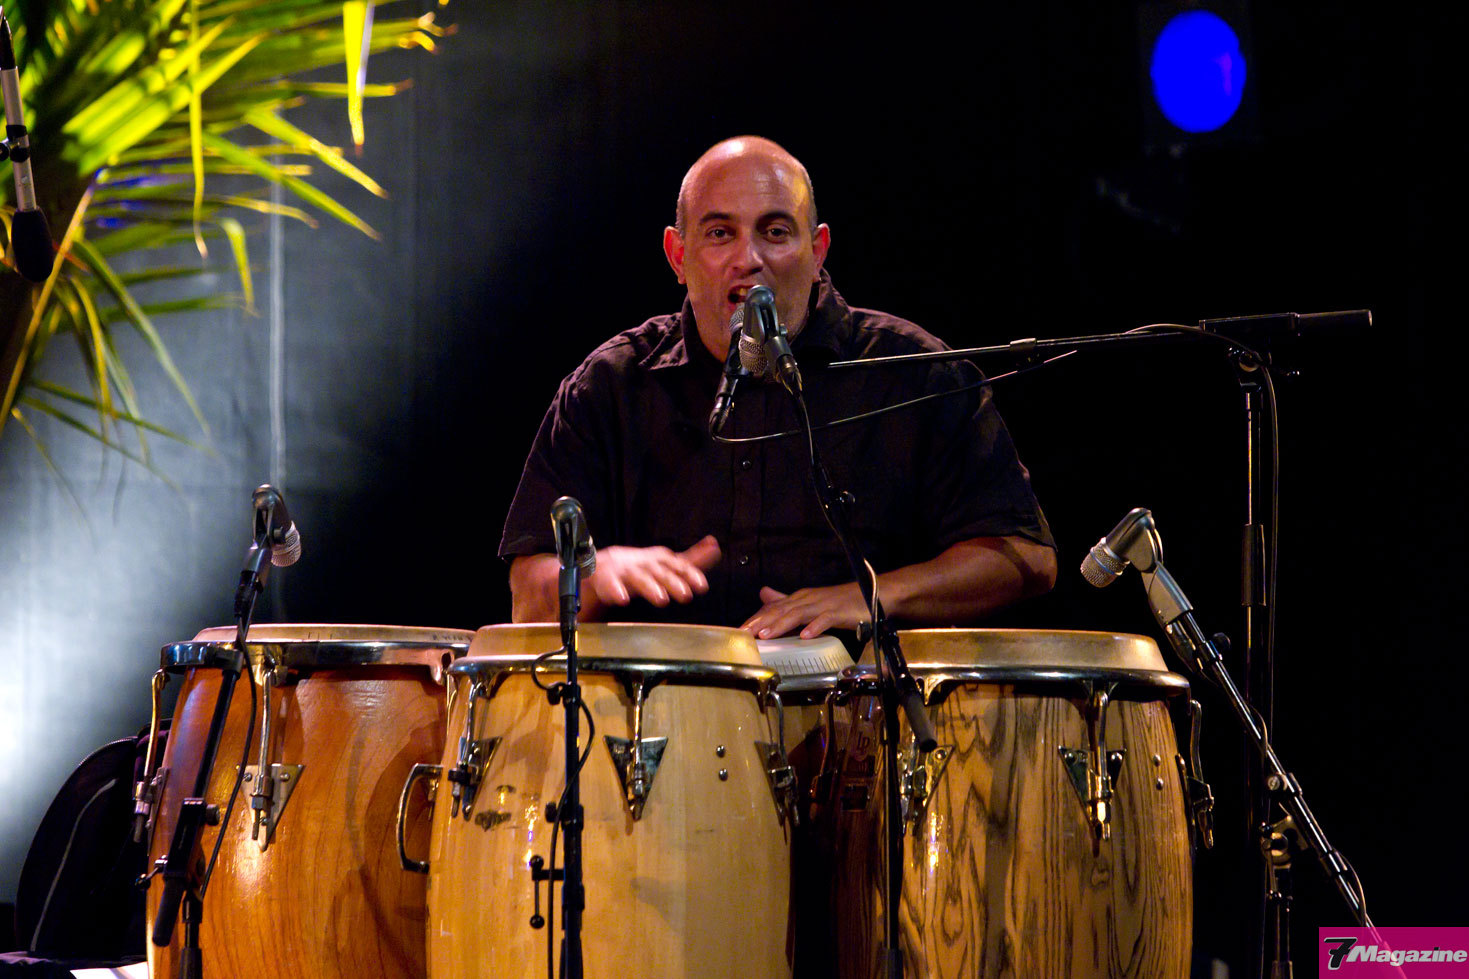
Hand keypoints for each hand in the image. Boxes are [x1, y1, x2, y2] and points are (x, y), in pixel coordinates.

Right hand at [587, 535, 721, 608]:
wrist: (602, 565)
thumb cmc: (641, 567)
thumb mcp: (667, 563)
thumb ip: (691, 559)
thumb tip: (715, 546)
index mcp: (659, 559)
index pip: (677, 564)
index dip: (690, 574)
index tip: (702, 586)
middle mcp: (644, 563)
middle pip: (660, 571)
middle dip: (673, 582)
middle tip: (685, 595)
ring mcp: (624, 570)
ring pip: (638, 577)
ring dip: (650, 587)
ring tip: (661, 599)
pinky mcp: (606, 579)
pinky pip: (609, 584)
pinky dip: (615, 590)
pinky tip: (622, 598)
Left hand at [741, 583, 867, 638]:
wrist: (873, 593)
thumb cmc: (840, 601)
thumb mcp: (810, 601)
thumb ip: (787, 601)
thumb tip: (764, 594)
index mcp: (800, 598)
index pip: (773, 608)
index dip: (755, 619)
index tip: (738, 631)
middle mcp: (808, 599)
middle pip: (781, 610)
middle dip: (761, 622)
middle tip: (743, 633)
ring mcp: (823, 605)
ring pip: (798, 614)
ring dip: (781, 624)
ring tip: (765, 635)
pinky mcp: (839, 612)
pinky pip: (825, 620)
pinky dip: (815, 627)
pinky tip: (805, 636)